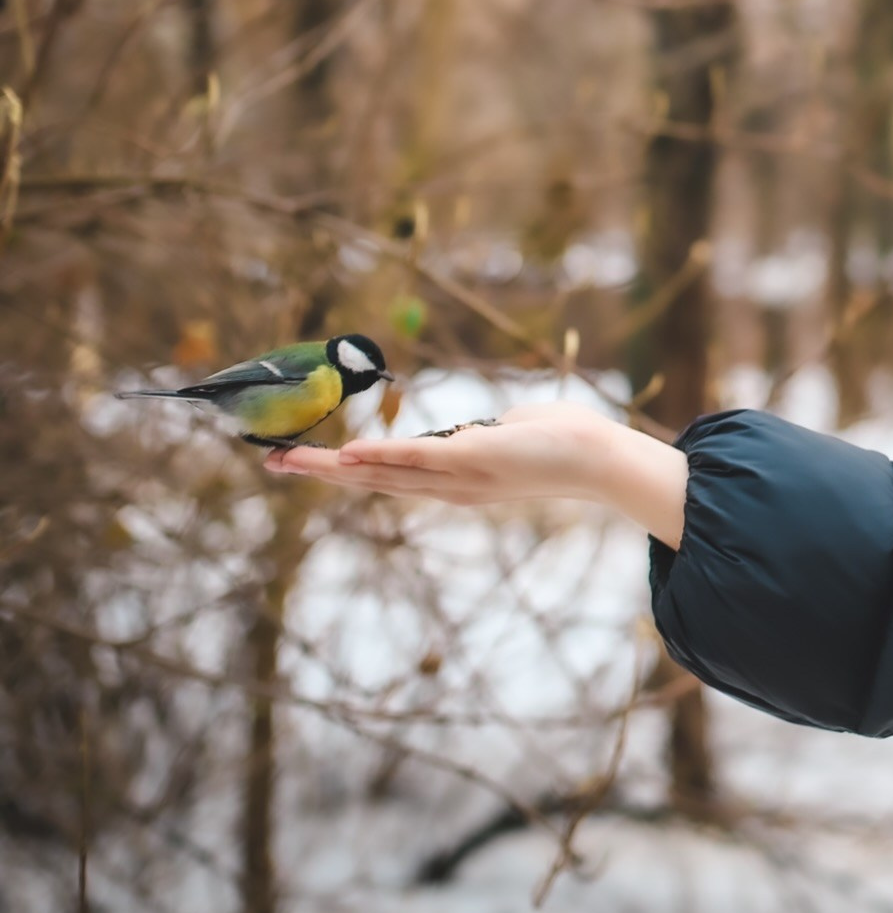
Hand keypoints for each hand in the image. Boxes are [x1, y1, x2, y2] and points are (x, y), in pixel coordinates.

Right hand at [264, 401, 690, 545]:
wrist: (599, 457)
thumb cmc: (563, 440)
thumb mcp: (512, 433)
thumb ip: (488, 432)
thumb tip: (484, 425)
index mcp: (455, 480)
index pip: (390, 476)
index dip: (347, 471)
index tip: (307, 465)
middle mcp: (450, 487)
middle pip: (373, 480)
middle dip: (322, 473)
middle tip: (273, 465)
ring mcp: (458, 476)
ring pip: (385, 472)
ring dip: (335, 467)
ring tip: (290, 461)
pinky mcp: (473, 460)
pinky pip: (419, 459)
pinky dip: (383, 456)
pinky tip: (349, 455)